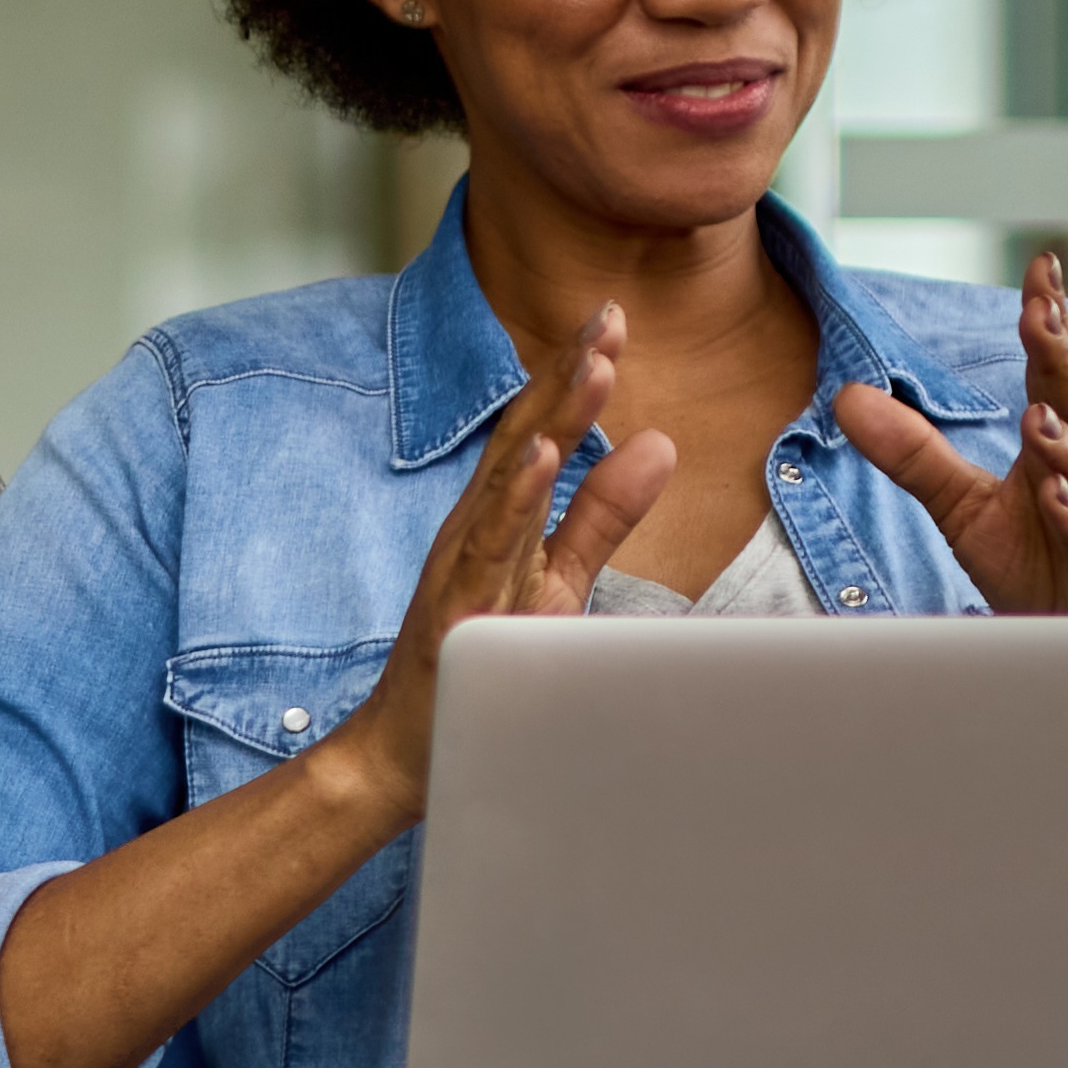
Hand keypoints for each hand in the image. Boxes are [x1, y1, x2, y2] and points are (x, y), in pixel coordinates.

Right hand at [327, 302, 676, 824]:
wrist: (408, 752)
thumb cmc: (481, 663)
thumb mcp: (555, 577)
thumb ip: (601, 514)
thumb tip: (659, 444)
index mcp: (502, 516)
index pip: (543, 430)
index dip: (578, 373)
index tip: (615, 317)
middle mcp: (477, 528)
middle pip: (525, 435)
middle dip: (567, 373)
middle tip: (609, 315)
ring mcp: (463, 566)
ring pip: (509, 480)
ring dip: (550, 419)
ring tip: (591, 366)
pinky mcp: (458, 609)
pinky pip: (488, 547)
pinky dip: (515, 499)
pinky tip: (541, 457)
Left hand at [837, 252, 1067, 614]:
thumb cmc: (1038, 570)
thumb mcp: (963, 509)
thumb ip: (914, 454)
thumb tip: (848, 396)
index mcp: (1061, 453)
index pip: (1056, 377)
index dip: (1049, 324)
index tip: (1041, 266)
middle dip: (1066, 360)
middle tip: (1042, 310)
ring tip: (1038, 417)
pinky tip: (1054, 501)